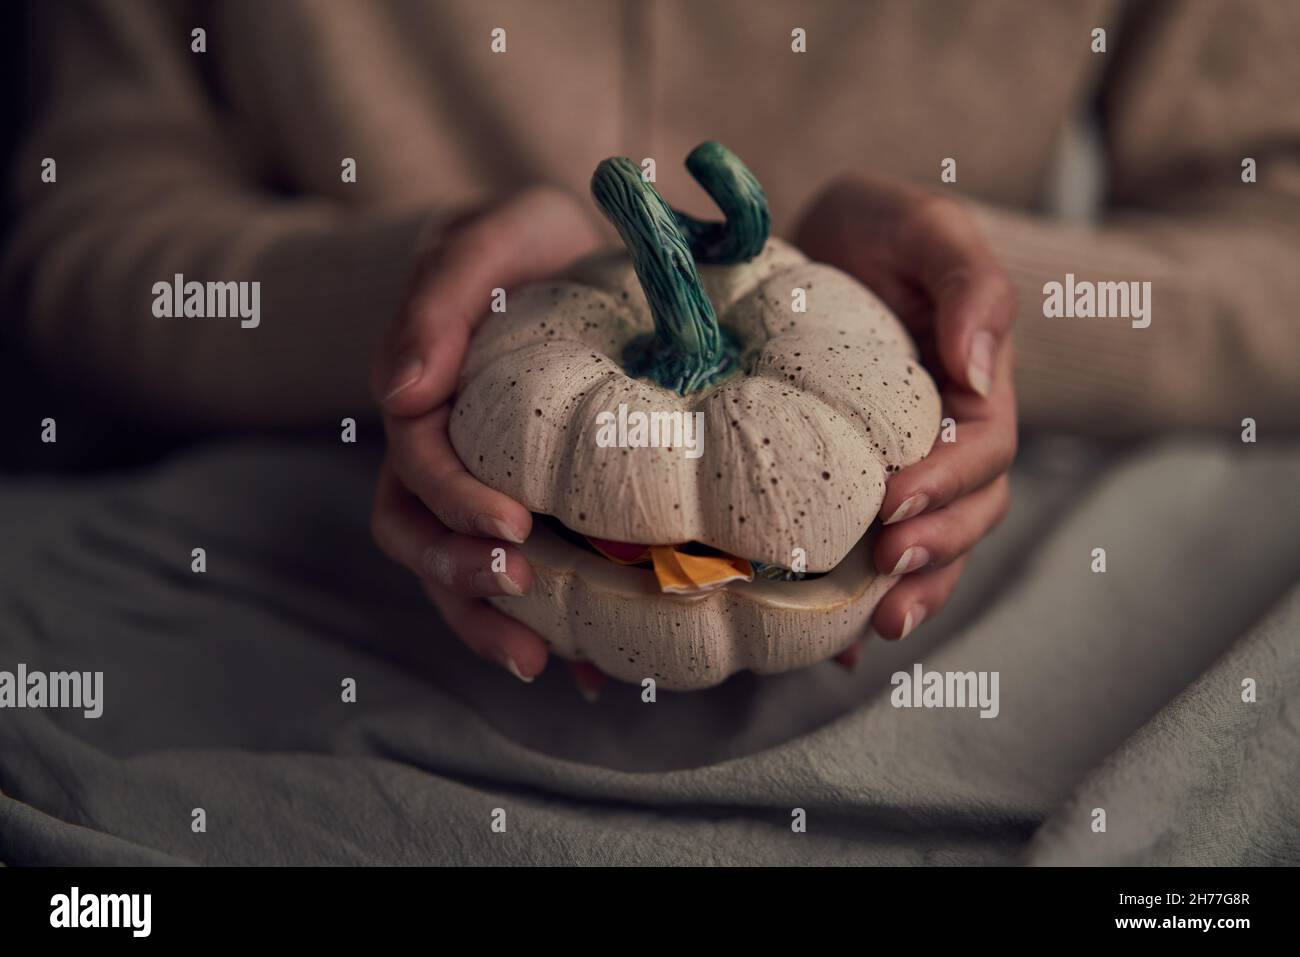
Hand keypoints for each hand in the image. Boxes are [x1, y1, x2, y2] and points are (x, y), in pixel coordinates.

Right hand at [369, 188, 600, 679]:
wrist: (555, 261)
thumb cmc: (520, 248)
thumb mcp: (489, 240)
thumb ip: (439, 298)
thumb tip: (398, 392)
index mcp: (426, 404)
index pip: (417, 469)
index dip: (454, 505)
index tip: (513, 526)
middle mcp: (443, 457)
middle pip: (420, 539)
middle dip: (462, 582)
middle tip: (524, 596)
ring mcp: (481, 487)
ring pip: (458, 572)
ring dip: (491, 622)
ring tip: (548, 663)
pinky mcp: (532, 506)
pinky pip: (526, 574)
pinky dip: (551, 626)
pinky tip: (596, 668)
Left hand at [794, 176, 1016, 645]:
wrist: (815, 244)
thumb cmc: (879, 229)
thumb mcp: (926, 229)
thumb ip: (970, 286)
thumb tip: (976, 374)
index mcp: (973, 390)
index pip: (983, 451)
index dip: (948, 484)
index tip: (895, 502)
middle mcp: (947, 442)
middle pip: (966, 514)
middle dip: (934, 551)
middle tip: (884, 569)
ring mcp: (906, 471)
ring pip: (929, 547)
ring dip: (912, 592)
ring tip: (873, 626)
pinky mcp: (853, 488)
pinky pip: (865, 554)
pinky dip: (856, 603)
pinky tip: (833, 644)